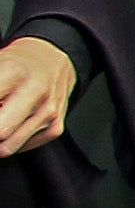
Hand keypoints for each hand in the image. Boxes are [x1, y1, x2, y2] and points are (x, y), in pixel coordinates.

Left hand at [0, 37, 75, 157]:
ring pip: (9, 146)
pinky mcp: (56, 126)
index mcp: (14, 72)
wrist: (51, 60)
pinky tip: (9, 126)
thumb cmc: (16, 64)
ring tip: (0, 123)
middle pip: (1, 131)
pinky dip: (11, 141)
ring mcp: (48, 111)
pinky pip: (24, 146)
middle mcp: (35, 92)